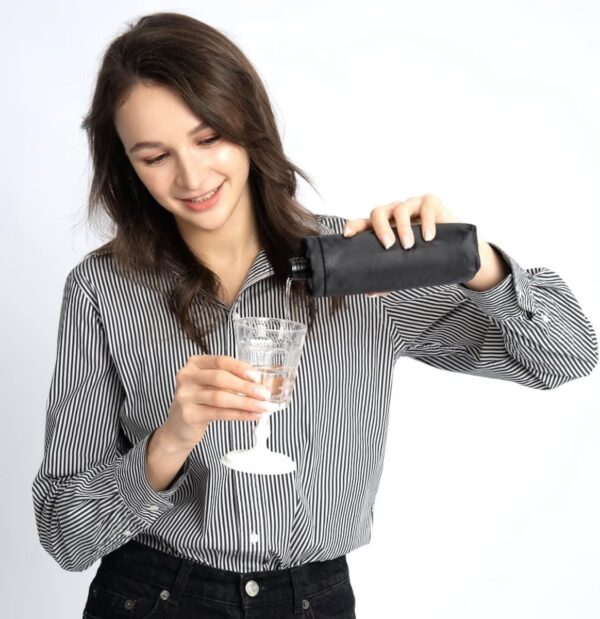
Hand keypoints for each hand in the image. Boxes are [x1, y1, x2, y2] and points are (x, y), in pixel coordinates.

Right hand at [162, 355, 278, 448]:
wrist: (179, 428)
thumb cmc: (201, 402)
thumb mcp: (212, 386)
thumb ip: (233, 380)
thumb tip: (267, 380)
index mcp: (195, 364)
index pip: (220, 361)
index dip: (240, 368)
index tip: (258, 376)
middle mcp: (187, 377)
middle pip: (220, 378)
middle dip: (246, 387)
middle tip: (265, 394)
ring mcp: (185, 396)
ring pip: (220, 397)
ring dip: (245, 402)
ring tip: (263, 406)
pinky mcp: (188, 414)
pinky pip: (218, 413)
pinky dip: (238, 414)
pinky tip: (252, 415)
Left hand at [343, 193, 460, 296]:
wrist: (454, 251)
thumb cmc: (424, 255)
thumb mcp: (405, 267)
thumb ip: (388, 278)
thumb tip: (370, 293)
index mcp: (383, 227)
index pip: (363, 223)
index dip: (353, 226)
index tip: (348, 235)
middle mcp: (394, 214)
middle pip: (378, 212)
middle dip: (380, 228)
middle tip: (388, 245)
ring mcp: (412, 206)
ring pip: (400, 209)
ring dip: (403, 227)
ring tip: (409, 245)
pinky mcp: (431, 202)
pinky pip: (426, 207)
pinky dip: (426, 222)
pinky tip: (428, 237)